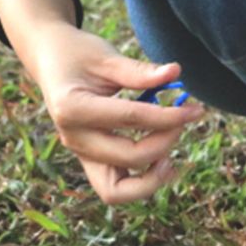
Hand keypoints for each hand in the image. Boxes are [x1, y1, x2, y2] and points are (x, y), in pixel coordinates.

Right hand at [29, 24, 203, 202]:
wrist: (50, 61)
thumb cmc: (78, 55)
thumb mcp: (106, 56)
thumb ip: (140, 71)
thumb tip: (176, 72)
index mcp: (73, 107)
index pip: (132, 118)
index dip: (170, 116)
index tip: (195, 110)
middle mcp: (74, 137)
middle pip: (130, 157)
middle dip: (165, 142)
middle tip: (182, 121)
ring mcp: (80, 153)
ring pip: (116, 191)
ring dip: (151, 178)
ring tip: (170, 155)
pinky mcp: (90, 161)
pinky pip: (116, 189)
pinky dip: (142, 182)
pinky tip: (162, 162)